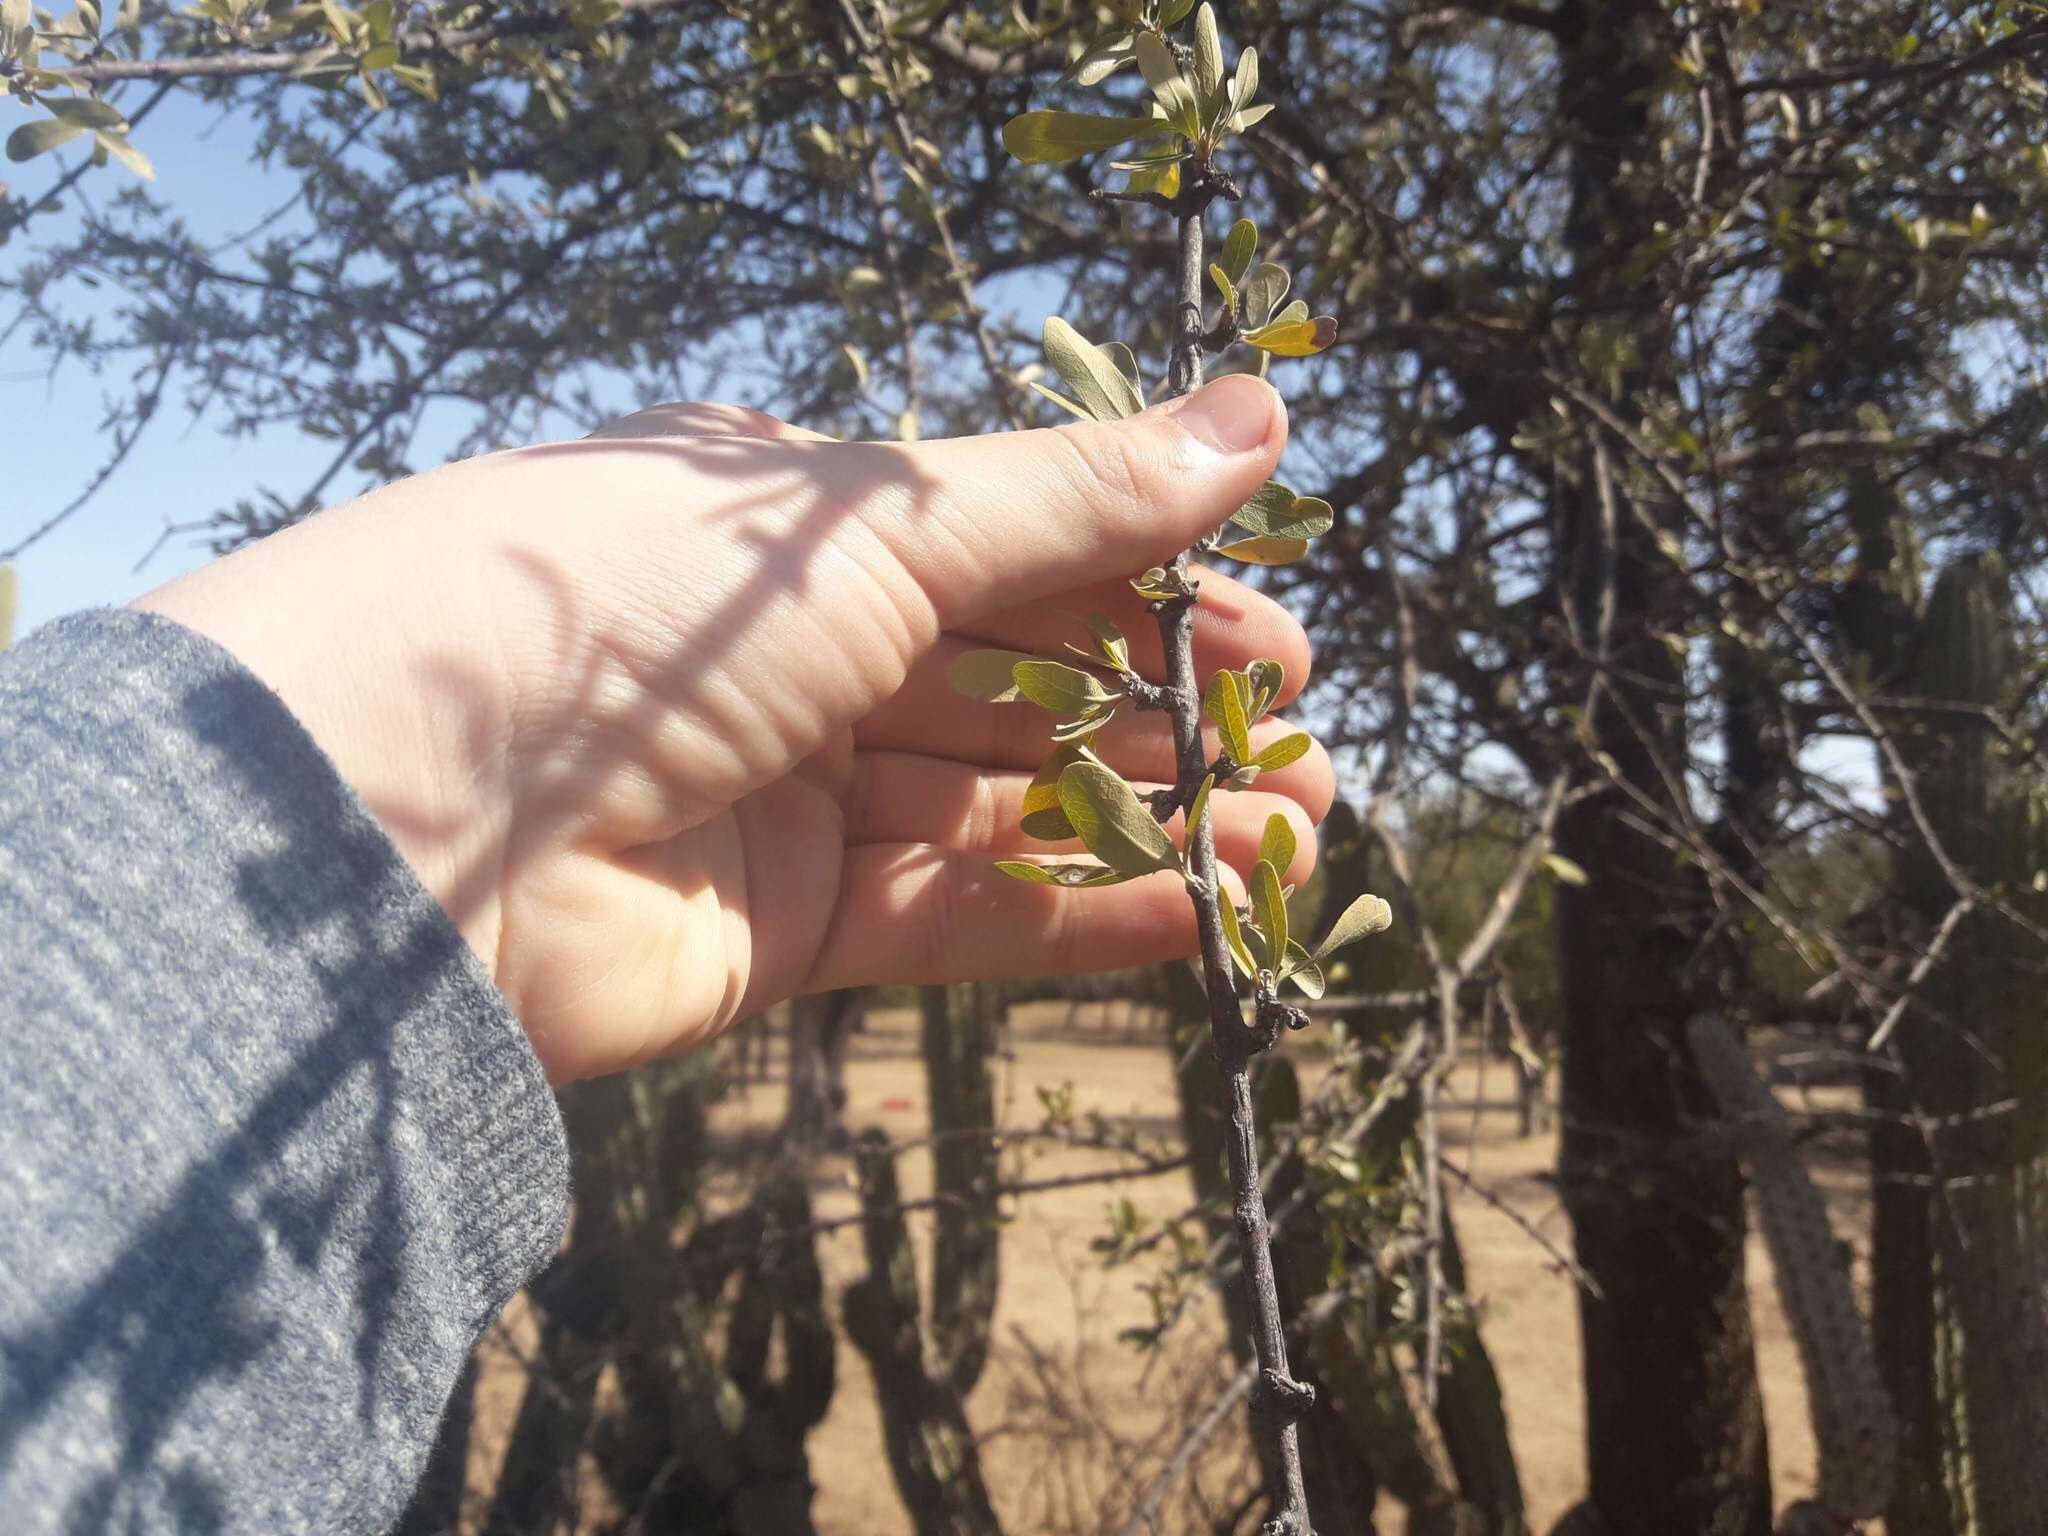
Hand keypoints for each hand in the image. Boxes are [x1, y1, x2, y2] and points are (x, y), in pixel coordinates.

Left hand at [137, 376, 1332, 1080]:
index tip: (1279, 636)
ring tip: (1300, 838)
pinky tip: (1204, 918)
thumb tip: (1261, 416)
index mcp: (795, 535)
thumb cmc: (624, 609)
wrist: (403, 818)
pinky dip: (1080, 918)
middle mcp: (791, 661)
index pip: (1014, 554)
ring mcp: (787, 799)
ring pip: (1004, 811)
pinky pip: (957, 920)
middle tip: (1309, 749)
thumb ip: (1075, 501)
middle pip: (1020, 689)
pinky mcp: (779, 933)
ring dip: (1151, 824)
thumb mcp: (873, 530)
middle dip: (1166, 719)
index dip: (1151, 591)